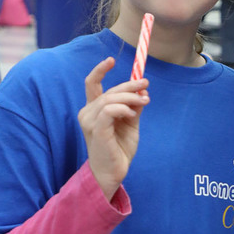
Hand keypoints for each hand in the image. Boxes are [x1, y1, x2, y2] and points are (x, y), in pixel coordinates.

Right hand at [78, 57, 148, 199]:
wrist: (114, 172)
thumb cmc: (119, 149)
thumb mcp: (130, 124)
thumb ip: (134, 107)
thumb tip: (143, 90)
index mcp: (93, 110)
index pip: (92, 84)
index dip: (100, 70)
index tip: (112, 60)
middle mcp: (87, 113)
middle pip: (109, 90)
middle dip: (130, 86)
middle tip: (146, 85)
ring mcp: (89, 121)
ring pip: (110, 98)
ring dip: (130, 97)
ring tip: (144, 102)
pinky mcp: (96, 129)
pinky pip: (109, 110)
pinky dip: (123, 108)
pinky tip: (132, 113)